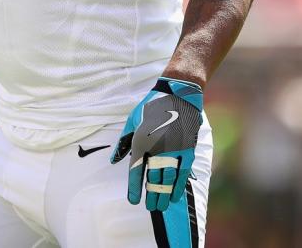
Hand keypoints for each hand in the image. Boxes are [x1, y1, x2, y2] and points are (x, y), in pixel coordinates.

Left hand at [109, 77, 202, 211]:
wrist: (178, 94)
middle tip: (150, 207)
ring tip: (161, 206)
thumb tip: (114, 161)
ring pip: (168, 179)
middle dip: (151, 195)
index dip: (134, 188)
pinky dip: (179, 185)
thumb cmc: (152, 106)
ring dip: (164, 194)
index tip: (133, 201)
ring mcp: (174, 149)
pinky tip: (176, 195)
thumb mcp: (132, 121)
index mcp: (141, 140)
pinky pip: (183, 172)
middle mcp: (157, 148)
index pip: (136, 171)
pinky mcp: (187, 148)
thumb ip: (123, 142)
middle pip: (153, 179)